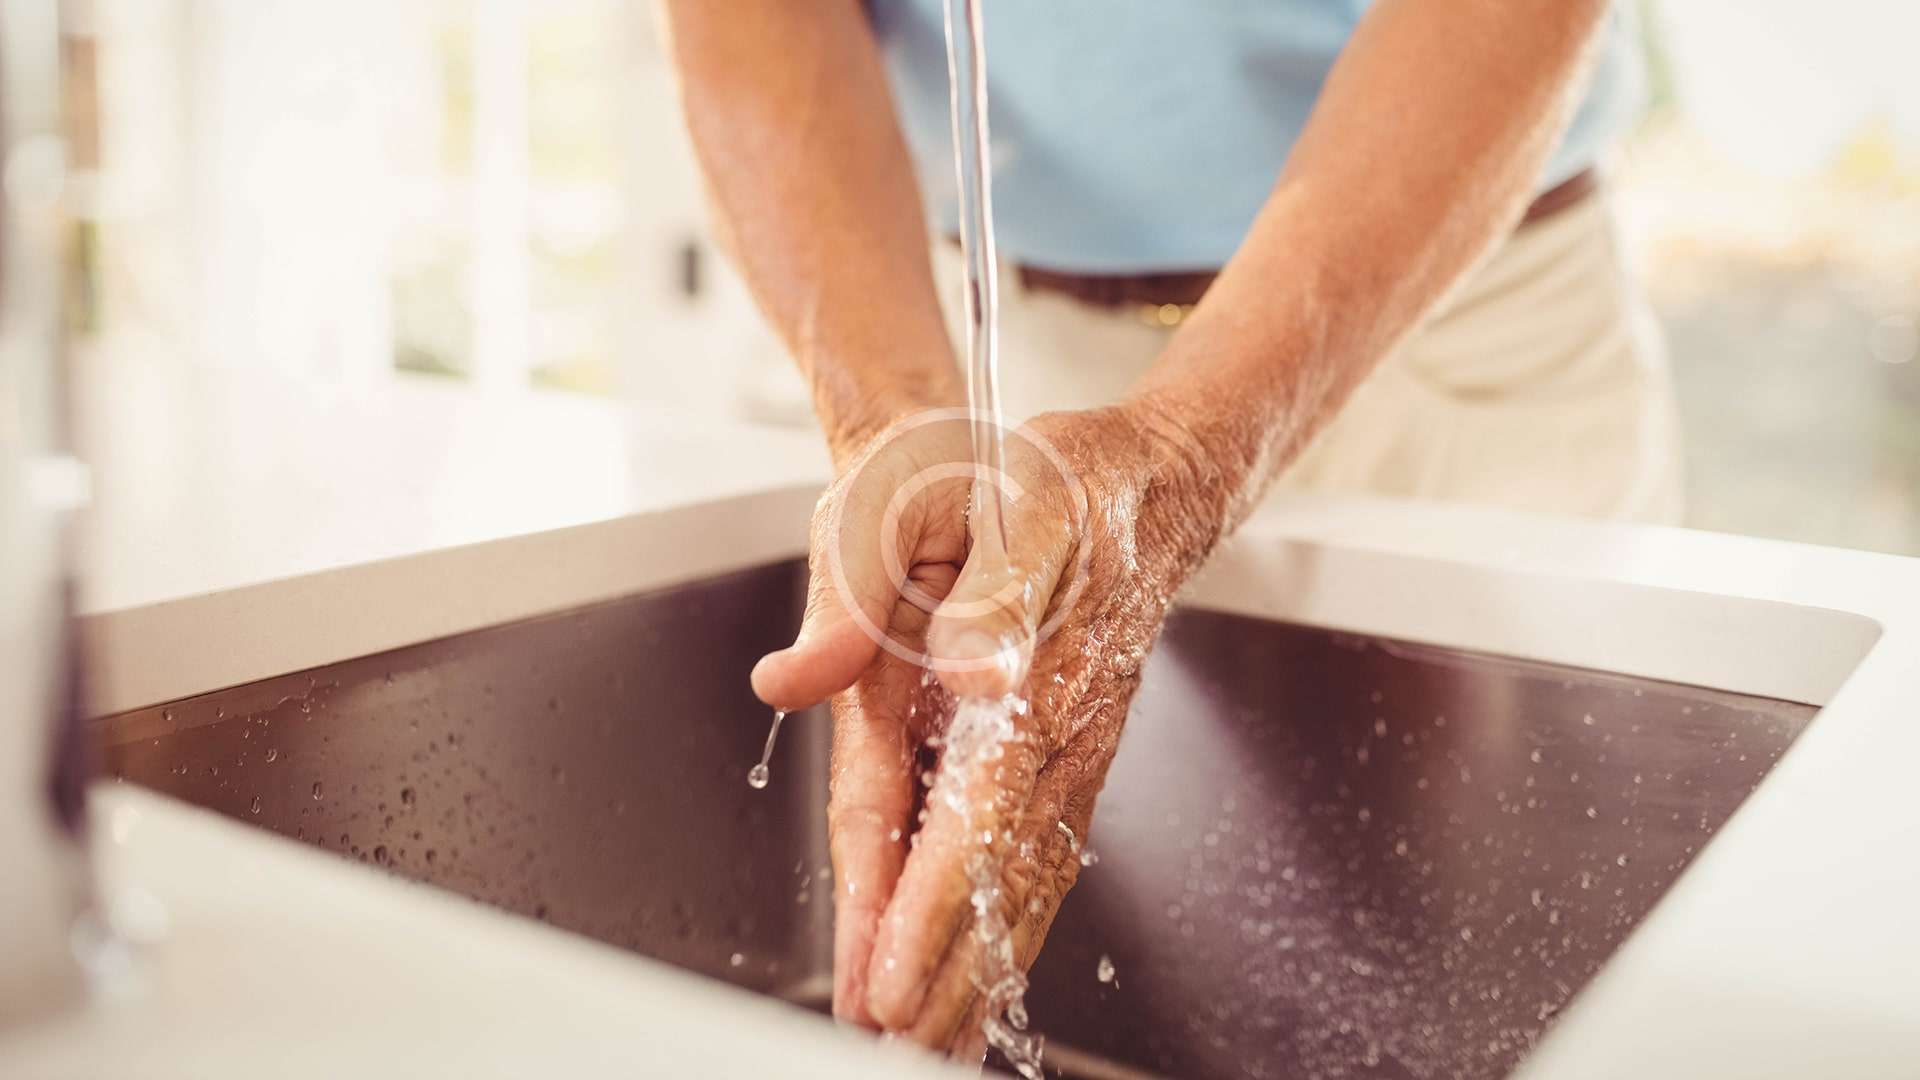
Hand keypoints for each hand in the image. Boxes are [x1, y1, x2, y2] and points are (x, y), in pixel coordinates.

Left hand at [753, 403, 1223, 1056]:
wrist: (1147, 479)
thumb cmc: (1062, 482)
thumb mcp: (997, 502)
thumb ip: (955, 590)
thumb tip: (929, 671)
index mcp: (1032, 677)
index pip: (977, 818)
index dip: (932, 908)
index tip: (890, 983)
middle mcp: (1061, 734)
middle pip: (1001, 876)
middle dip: (951, 971)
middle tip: (901, 1049)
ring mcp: (1074, 752)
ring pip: (1024, 880)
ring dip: (982, 965)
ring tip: (941, 1040)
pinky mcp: (1070, 754)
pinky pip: (1038, 856)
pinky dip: (1011, 924)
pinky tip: (992, 966)